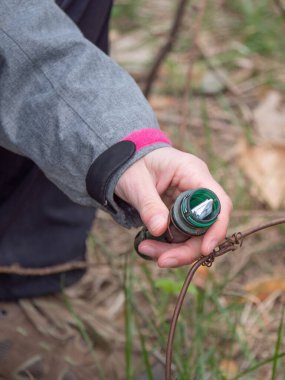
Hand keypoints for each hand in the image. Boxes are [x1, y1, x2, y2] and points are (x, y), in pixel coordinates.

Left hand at [115, 147, 231, 267]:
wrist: (122, 161)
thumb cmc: (131, 163)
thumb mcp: (136, 183)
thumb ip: (149, 205)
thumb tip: (161, 230)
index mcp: (192, 172)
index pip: (218, 202)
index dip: (217, 228)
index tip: (204, 250)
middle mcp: (197, 187)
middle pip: (207, 226)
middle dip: (187, 248)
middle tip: (162, 261)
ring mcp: (190, 202)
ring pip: (194, 235)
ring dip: (175, 250)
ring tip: (146, 250)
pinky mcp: (181, 213)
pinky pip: (182, 234)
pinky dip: (168, 245)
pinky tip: (149, 246)